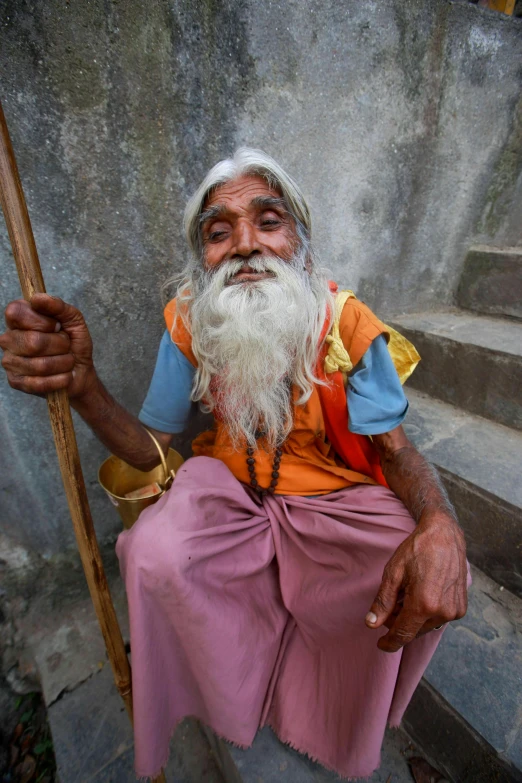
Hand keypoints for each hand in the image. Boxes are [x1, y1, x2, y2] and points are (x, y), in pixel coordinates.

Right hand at [0, 294, 95, 399]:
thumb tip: (37, 298)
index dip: (42, 321)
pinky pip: (39, 383)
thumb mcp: (73, 320)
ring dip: (63, 363)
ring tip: (66, 361)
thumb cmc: (73, 343)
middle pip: (33, 341)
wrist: (80, 371)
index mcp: (18, 320)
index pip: (16, 312)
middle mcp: (8, 339)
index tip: (56, 326)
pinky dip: (60, 379)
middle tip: (65, 346)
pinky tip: (64, 376)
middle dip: (60, 345)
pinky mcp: (16, 382)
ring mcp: (10, 362)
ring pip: (40, 364)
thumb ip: (57, 306)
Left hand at [365, 512, 467, 651]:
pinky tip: (420, 595)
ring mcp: (454, 611)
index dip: (389, 642)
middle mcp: (442, 612)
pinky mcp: (461, 607)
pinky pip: (439, 618)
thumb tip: (371, 624)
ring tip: (405, 595)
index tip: (380, 644)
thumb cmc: (417, 550)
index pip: (403, 635)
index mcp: (423, 605)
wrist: (444, 535)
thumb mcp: (393, 573)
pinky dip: (427, 613)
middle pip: (414, 632)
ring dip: (413, 618)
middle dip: (399, 624)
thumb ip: (383, 602)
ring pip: (426, 626)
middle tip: (391, 606)